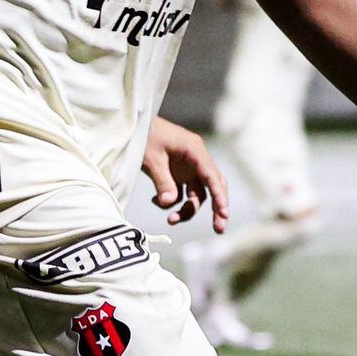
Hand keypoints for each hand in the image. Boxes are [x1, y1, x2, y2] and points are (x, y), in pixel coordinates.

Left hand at [142, 117, 228, 232]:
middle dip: (216, 208)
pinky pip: (181, 194)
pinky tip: (155, 201)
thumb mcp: (152, 158)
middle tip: (219, 228)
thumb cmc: (145, 135)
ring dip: (186, 210)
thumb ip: (162, 181)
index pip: (211, 175)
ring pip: (196, 195)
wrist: (133, 126)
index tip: (224, 212)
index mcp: (194, 150)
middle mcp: (196, 160)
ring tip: (170, 221)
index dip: (219, 195)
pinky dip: (172, 202)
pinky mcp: (178, 175)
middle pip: (212, 187)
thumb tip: (169, 204)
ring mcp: (188, 168)